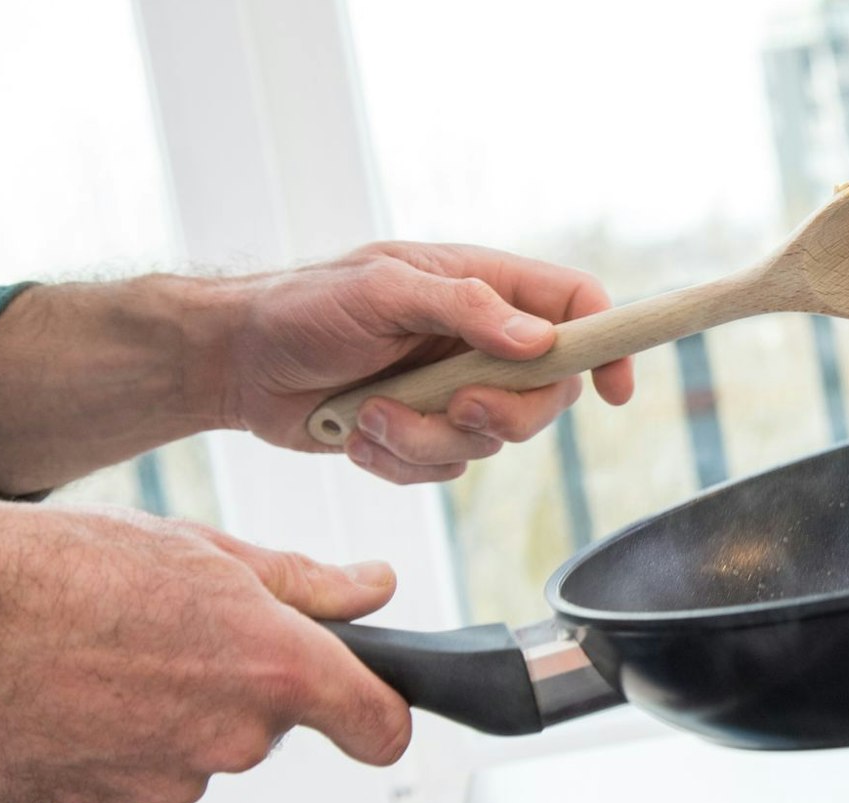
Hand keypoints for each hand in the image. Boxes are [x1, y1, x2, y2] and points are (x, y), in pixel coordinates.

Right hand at [0, 494, 411, 802]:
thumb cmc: (68, 568)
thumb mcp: (206, 550)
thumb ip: (304, 583)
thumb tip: (375, 588)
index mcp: (276, 667)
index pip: (378, 725)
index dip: (380, 717)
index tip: (372, 712)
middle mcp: (234, 737)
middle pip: (267, 726)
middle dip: (235, 686)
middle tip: (169, 632)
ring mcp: (167, 781)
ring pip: (195, 752)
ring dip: (167, 714)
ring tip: (103, 655)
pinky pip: (131, 776)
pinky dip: (110, 743)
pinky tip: (66, 692)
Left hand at [221, 242, 635, 483]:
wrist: (234, 364)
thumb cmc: (301, 308)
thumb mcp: (380, 289)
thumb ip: (463, 307)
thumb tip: (539, 338)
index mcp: (482, 287)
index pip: (576, 306)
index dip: (609, 344)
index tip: (615, 389)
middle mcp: (479, 340)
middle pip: (547, 395)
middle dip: (502, 415)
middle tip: (456, 406)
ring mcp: (451, 391)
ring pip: (489, 444)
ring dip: (427, 438)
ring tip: (371, 412)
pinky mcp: (420, 434)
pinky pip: (443, 469)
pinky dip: (398, 460)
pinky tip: (358, 432)